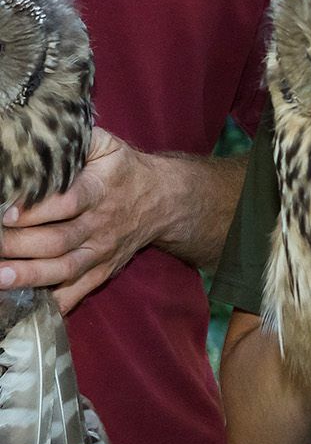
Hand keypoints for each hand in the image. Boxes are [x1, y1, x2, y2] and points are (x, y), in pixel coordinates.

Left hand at [0, 128, 151, 312]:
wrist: (162, 201)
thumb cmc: (123, 170)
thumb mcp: (106, 145)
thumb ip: (75, 141)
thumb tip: (39, 139)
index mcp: (100, 190)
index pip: (68, 202)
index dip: (37, 210)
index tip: (8, 213)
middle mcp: (100, 225)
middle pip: (58, 241)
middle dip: (20, 246)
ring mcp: (100, 253)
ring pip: (63, 270)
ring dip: (29, 276)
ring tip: (0, 278)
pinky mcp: (101, 273)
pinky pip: (76, 293)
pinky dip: (52, 304)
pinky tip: (25, 304)